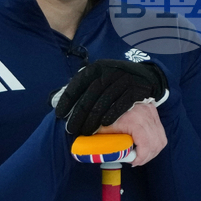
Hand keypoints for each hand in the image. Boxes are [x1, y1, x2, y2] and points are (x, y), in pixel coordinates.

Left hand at [52, 60, 167, 135]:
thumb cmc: (117, 82)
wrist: (146, 77)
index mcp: (97, 68)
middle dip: (79, 113)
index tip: (60, 114)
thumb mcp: (99, 78)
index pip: (78, 83)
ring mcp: (124, 79)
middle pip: (90, 94)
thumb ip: (81, 88)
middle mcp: (109, 71)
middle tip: (71, 129)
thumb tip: (54, 100)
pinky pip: (122, 103)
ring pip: (104, 100)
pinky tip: (104, 124)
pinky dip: (112, 114)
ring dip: (93, 118)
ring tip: (85, 132)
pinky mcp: (135, 88)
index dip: (67, 99)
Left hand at [97, 102, 166, 165]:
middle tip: (137, 161)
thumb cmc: (110, 112)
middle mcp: (147, 117)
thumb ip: (109, 142)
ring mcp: (153, 114)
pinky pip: (161, 133)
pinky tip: (147, 146)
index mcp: (135, 121)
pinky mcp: (154, 113)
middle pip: (155, 144)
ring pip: (160, 140)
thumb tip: (108, 157)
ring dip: (153, 151)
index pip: (146, 144)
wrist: (116, 94)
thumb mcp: (106, 127)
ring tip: (143, 155)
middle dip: (147, 157)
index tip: (133, 162)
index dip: (141, 157)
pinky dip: (155, 143)